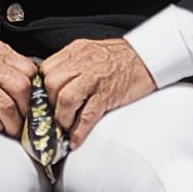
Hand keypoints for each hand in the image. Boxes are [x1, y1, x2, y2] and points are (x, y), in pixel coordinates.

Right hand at [0, 40, 39, 136]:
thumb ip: (6, 61)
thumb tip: (29, 79)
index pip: (29, 70)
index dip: (36, 88)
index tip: (35, 99)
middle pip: (21, 89)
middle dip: (27, 108)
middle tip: (26, 117)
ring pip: (7, 107)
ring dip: (14, 123)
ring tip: (14, 129)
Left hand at [41, 37, 155, 144]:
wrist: (151, 56)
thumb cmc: (124, 57)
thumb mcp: (92, 52)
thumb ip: (73, 65)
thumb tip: (56, 85)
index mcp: (76, 51)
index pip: (46, 70)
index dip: (41, 89)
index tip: (43, 101)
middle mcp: (83, 62)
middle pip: (51, 84)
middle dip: (49, 104)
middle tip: (55, 115)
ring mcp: (95, 79)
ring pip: (65, 99)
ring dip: (62, 118)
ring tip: (65, 127)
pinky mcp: (108, 95)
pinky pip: (87, 116)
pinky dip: (78, 131)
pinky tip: (75, 140)